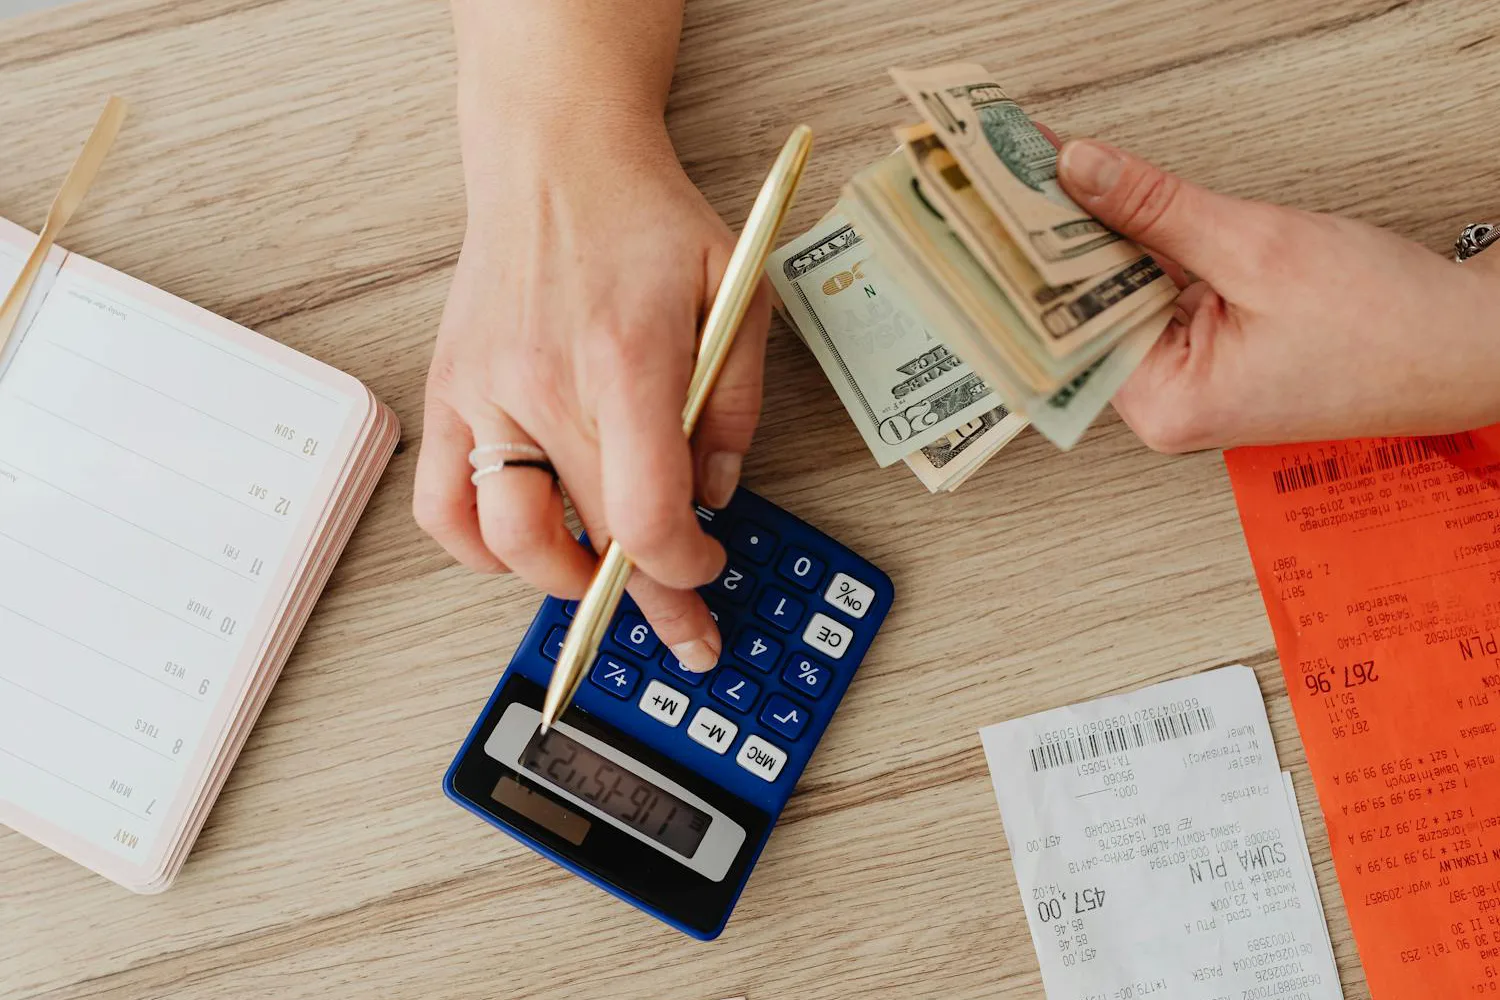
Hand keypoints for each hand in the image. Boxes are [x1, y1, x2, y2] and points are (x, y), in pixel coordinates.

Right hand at [414, 125, 769, 670]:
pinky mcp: (447, 394)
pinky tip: (522, 544)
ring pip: (509, 541)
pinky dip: (477, 549)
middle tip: (684, 629)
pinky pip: (440, 507)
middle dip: (651, 602)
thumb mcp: (735, 293)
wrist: (554, 157)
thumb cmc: (644, 221)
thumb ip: (736, 404)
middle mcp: (546, 386)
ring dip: (562, 582)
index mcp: (627, 363)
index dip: (683, 569)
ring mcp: (485, 395)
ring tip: (597, 576)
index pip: (648, 516)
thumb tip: (716, 494)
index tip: (705, 568)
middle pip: (595, 540)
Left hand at [1055, 138, 1499, 450]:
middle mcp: (1166, 406)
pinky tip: (1113, 204)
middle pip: (1091, 309)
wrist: (1469, 348)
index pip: (1073, 319)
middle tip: (1016, 169)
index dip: (1035, 252)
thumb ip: (1157, 208)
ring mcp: (1188, 385)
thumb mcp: (1258, 247)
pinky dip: (1144, 251)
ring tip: (1051, 175)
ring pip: (1123, 298)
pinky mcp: (1211, 359)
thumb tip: (1079, 169)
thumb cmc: (1389, 326)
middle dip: (1061, 239)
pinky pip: (1158, 298)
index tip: (999, 196)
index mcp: (1166, 406)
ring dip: (1102, 239)